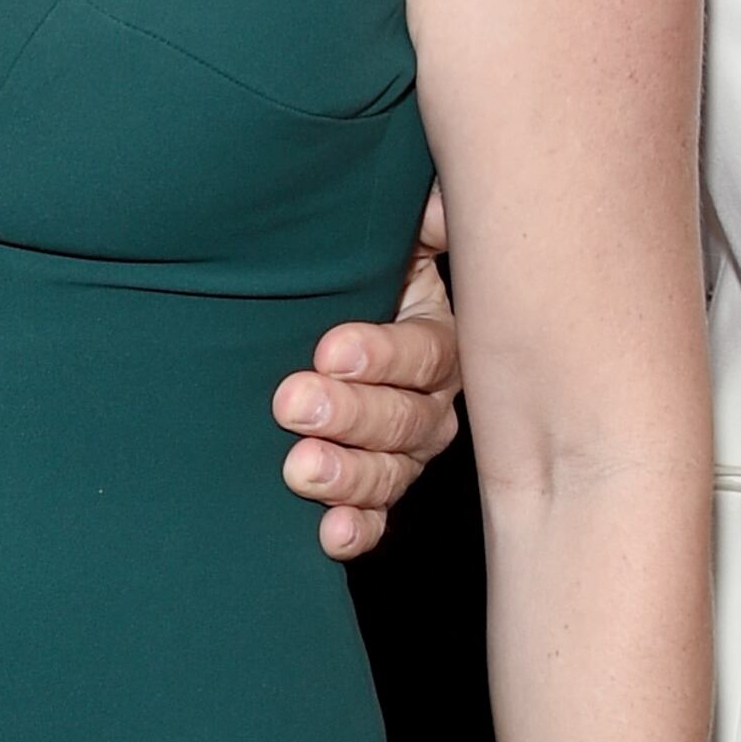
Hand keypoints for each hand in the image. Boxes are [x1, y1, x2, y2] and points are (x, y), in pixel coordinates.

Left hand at [274, 222, 458, 562]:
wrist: (307, 313)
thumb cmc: (356, 266)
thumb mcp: (391, 229)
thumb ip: (427, 217)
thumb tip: (447, 207)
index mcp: (439, 336)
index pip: (423, 351)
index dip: (382, 354)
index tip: (330, 350)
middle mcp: (430, 399)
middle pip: (406, 418)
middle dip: (351, 413)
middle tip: (293, 402)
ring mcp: (402, 450)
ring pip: (391, 472)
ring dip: (348, 476)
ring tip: (300, 468)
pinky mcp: (370, 488)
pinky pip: (374, 515)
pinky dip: (356, 528)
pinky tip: (331, 534)